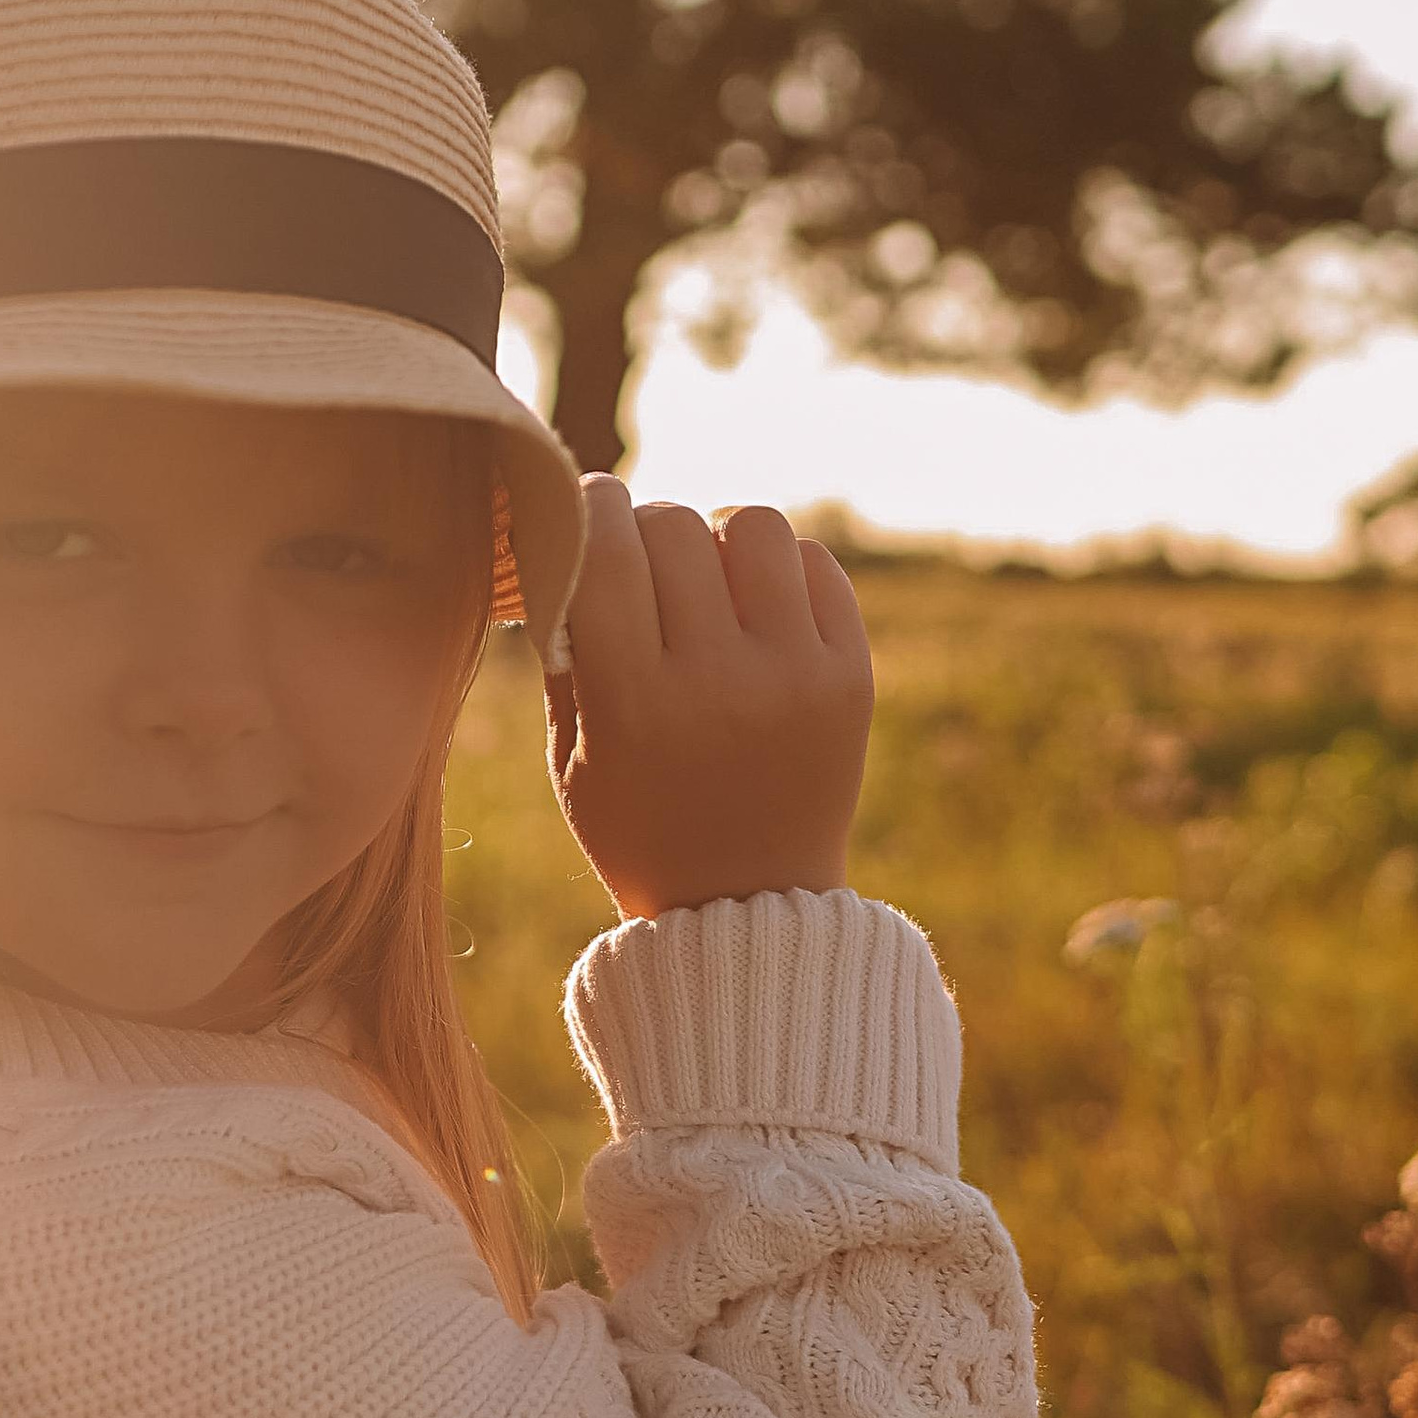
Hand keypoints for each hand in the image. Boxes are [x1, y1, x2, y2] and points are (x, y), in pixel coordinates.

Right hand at [545, 487, 872, 919]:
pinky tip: (756, 606)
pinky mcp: (852, 677)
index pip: (604, 550)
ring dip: (717, 535)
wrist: (749, 910)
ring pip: (753, 525)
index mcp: (635, 705)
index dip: (587, 508)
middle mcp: (720, 682)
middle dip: (644, 526)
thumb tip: (567, 532)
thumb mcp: (571, 757)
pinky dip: (777, 569)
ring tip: (706, 576)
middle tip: (639, 558)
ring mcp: (795, 676)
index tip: (585, 507)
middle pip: (673, 527)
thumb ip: (565, 647)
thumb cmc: (638, 828)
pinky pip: (815, 565)